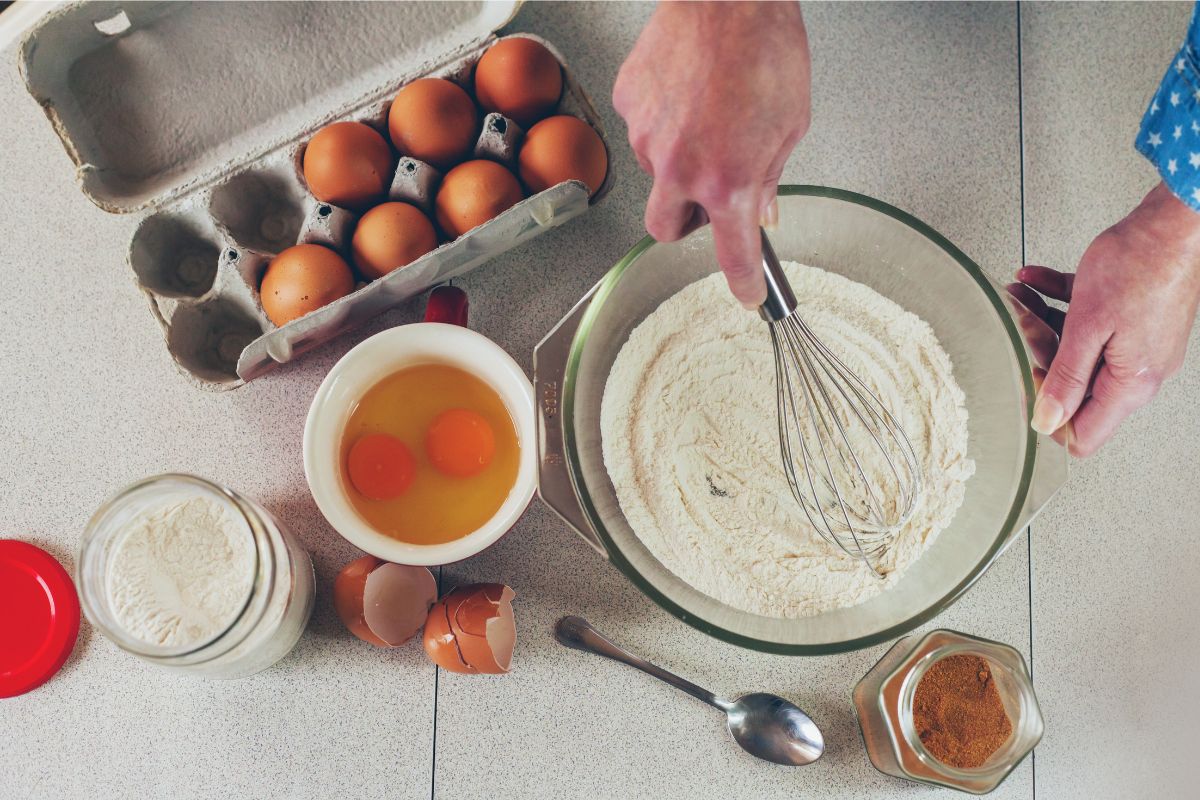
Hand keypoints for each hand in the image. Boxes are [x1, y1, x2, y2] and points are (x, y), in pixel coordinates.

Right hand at [613, 1, 810, 307]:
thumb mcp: (791, 123)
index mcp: (729, 180)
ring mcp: (647, 138)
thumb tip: (762, 205)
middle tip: (707, 199)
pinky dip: (664, 121)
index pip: (732, 254)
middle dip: (686, 223)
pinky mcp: (628, 105)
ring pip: (655, 174)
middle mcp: (680, 168)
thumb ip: (770, 173)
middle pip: (666, 230)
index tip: (747, 295)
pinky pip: (643, 130)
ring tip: (707, 116)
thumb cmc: (765, 46)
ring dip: (677, 162)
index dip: (743, 283)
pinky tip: (687, 93)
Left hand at [1011, 182, 1199, 455]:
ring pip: (1077, 348)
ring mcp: (1137, 344)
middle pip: (1075, 387)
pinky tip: (1032, 281)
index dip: (1049, 418)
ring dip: (1042, 324)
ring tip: (1017, 298)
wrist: (1173, 220)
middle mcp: (1138, 370)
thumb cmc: (1139, 266)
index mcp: (1131, 383)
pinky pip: (1088, 320)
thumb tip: (1047, 421)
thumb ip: (1066, 377)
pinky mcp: (1134, 318)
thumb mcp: (1087, 327)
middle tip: (1019, 329)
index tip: (1027, 384)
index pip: (1084, 434)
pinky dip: (1059, 302)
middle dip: (1040, 358)